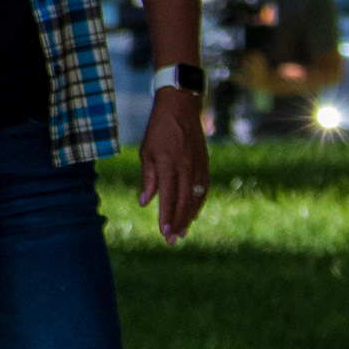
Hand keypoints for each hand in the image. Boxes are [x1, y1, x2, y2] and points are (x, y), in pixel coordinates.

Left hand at [137, 84, 208, 241]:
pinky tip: (192, 214)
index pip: (168, 197)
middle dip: (177, 223)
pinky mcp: (205, 165)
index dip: (166, 217)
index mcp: (168, 164)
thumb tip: (144, 203)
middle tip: (172, 241)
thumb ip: (147, 178)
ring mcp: (198, 167)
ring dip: (188, 218)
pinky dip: (197, 205)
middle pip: (183, 203)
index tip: (164, 234)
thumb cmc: (159, 129)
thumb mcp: (146, 151)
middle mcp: (185, 168)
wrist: (181, 107)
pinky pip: (202, 190)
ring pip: (195, 199)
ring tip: (182, 233)